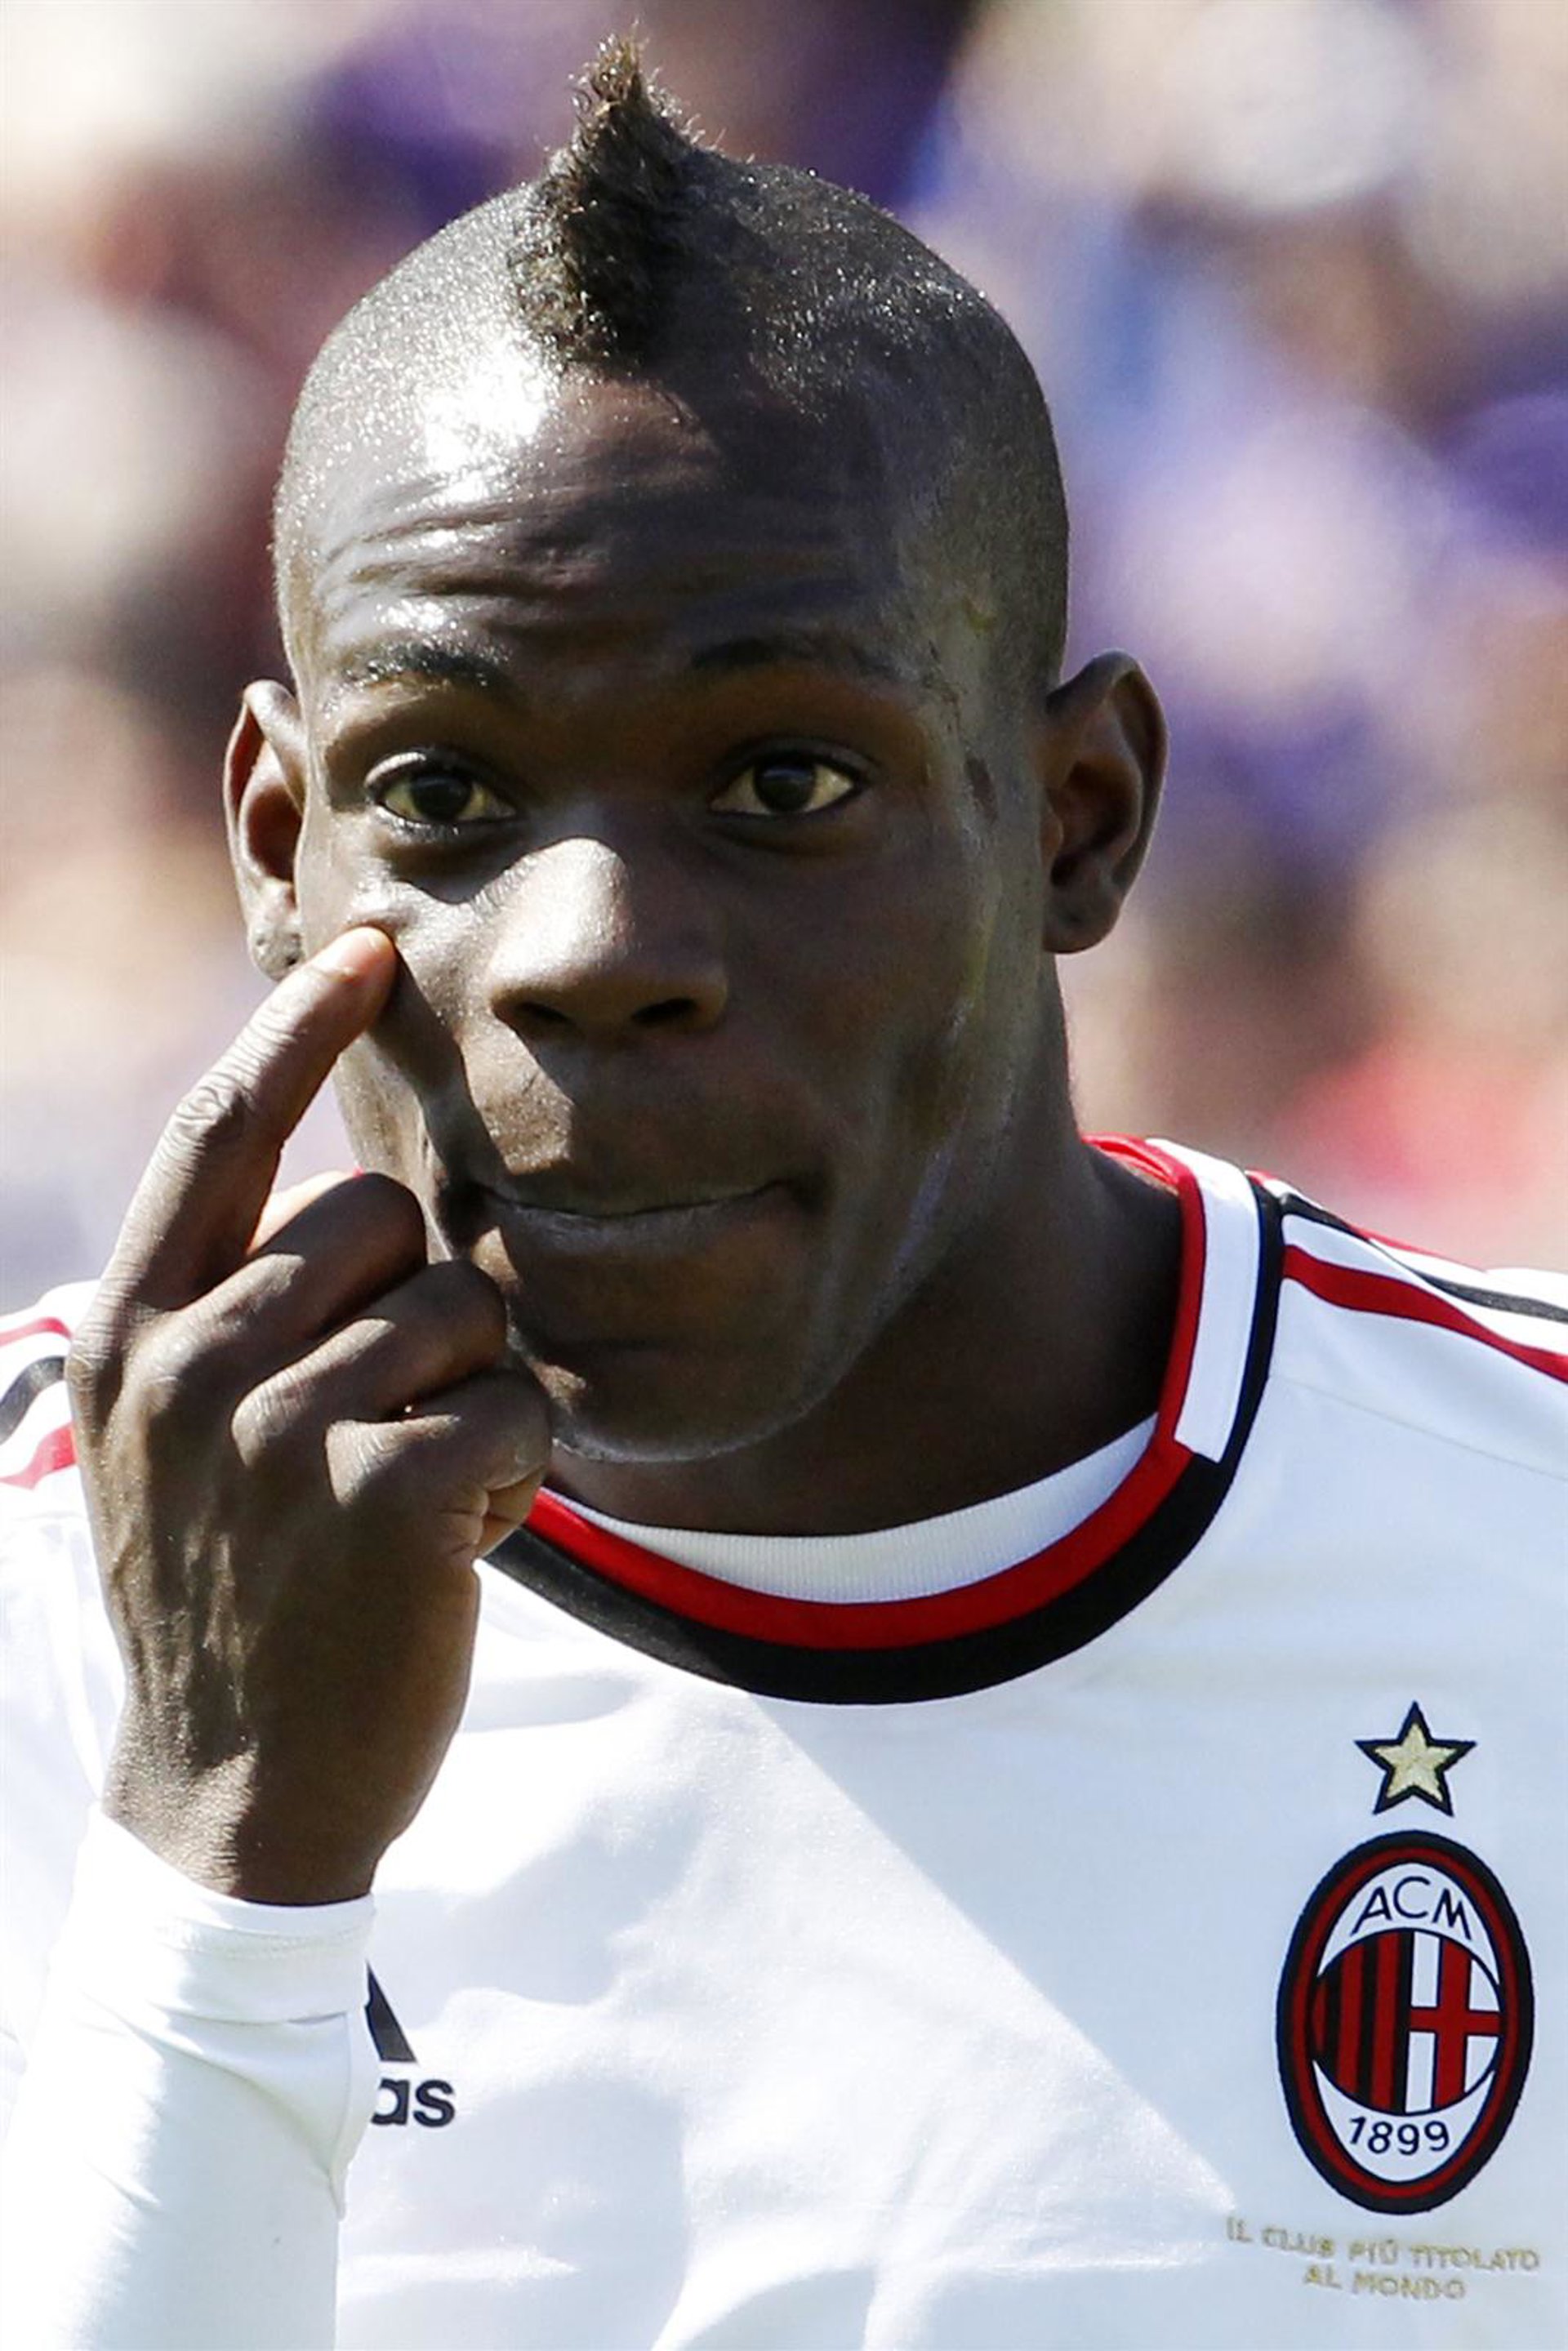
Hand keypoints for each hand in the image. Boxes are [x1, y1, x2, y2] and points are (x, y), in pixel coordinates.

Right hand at [68, 929, 548, 1902]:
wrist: (231, 1800)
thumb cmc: (233, 1598)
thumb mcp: (174, 1446)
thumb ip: (228, 1315)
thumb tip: (340, 1193)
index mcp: (133, 1334)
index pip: (220, 1136)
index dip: (297, 1030)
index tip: (364, 948)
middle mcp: (189, 1363)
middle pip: (379, 1213)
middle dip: (419, 1301)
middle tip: (385, 1422)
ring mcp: (279, 1430)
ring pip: (465, 1309)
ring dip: (470, 1397)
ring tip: (411, 1495)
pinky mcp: (383, 1499)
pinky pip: (518, 1403)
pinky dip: (518, 1468)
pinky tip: (459, 1541)